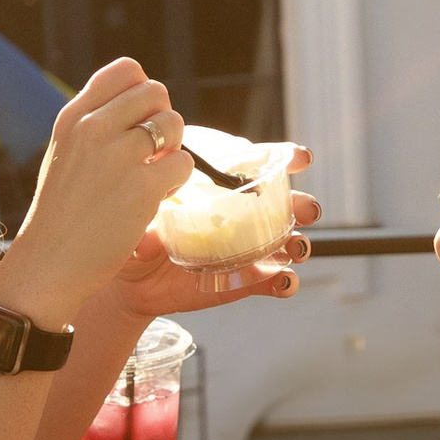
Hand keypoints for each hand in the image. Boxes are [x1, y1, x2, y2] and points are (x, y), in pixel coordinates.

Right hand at [0, 61, 192, 326]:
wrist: (49, 264)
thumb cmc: (60, 214)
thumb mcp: (64, 153)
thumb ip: (94, 125)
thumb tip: (143, 107)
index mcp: (73, 117)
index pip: (126, 70)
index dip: (143, 92)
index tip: (138, 121)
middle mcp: (93, 128)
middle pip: (156, 92)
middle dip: (162, 119)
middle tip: (152, 151)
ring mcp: (117, 156)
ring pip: (173, 123)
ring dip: (173, 148)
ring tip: (154, 173)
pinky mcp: (141, 189)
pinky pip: (183, 162)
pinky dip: (178, 179)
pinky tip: (158, 195)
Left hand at [109, 169, 320, 316]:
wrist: (132, 279)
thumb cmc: (135, 231)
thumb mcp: (134, 222)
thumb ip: (143, 227)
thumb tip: (148, 240)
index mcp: (221, 184)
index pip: (259, 163)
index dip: (285, 157)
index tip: (299, 158)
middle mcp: (242, 212)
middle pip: (285, 203)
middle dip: (302, 204)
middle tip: (307, 209)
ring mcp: (248, 247)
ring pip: (287, 241)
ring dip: (300, 243)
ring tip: (296, 247)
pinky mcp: (246, 280)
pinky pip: (274, 280)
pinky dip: (284, 282)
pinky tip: (283, 282)